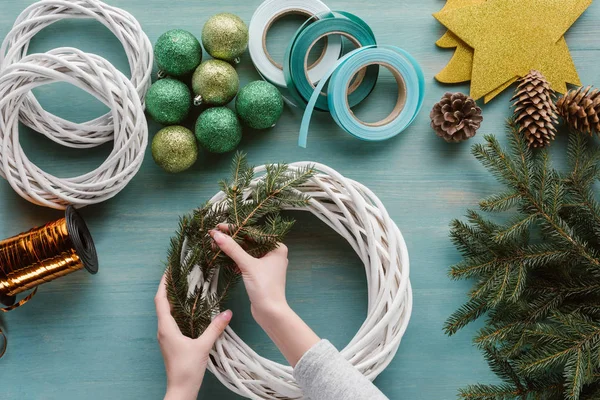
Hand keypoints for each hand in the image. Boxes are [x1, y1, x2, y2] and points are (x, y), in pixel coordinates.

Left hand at [155, 274, 231, 399]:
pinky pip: (171, 320)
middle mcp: (163, 330)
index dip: (163, 284)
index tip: (168, 270)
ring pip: (166, 312)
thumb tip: (227, 312)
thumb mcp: (203, 346)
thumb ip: (215, 328)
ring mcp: (166, 337)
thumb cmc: (187, 369)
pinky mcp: (172, 342)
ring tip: (183, 286)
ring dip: (172, 299)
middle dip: (168, 288)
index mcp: (166, 328)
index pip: (161, 300)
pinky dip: (177, 310)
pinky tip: (188, 309)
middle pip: (162, 303)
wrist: (181, 390)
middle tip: (178, 274)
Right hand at [210, 226, 319, 366]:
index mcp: (277, 247)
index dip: (236, 228)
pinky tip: (224, 257)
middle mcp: (273, 253)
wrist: (270, 313)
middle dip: (232, 239)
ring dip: (232, 249)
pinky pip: (246, 261)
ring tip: (215, 244)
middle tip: (214, 234)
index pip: (254, 233)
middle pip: (249, 241)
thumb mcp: (248, 265)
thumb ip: (233, 249)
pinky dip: (236, 259)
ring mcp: (267, 264)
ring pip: (247, 251)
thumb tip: (217, 234)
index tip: (220, 226)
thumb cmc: (264, 287)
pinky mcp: (259, 273)